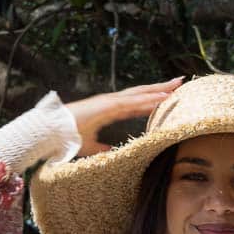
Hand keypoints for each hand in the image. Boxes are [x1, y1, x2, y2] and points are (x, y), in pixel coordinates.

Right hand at [65, 77, 184, 155]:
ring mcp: (110, 102)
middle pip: (142, 93)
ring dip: (159, 90)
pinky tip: (162, 98)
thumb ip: (102, 146)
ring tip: (177, 85)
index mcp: (109, 110)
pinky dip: (148, 99)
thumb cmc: (69, 137)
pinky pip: (132, 102)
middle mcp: (112, 102)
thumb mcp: (90, 145)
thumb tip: (111, 151)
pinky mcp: (108, 106)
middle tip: (179, 83)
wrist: (54, 132)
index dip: (151, 100)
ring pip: (140, 94)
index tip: (167, 97)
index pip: (136, 103)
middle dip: (160, 88)